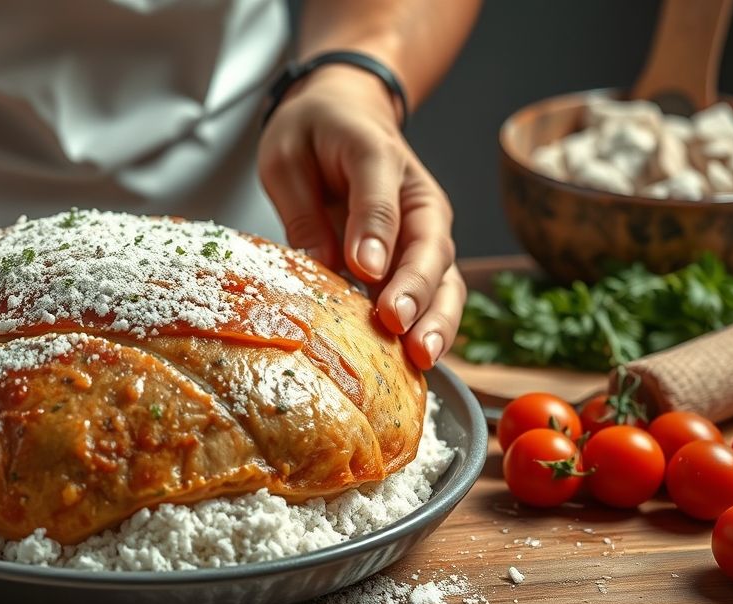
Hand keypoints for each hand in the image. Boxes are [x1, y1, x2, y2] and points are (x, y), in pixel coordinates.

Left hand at [258, 65, 464, 369]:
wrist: (346, 111)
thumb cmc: (314, 133)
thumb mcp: (288, 157)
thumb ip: (304, 210)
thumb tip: (325, 265)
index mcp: (375, 154)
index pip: (381, 194)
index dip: (375, 231)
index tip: (363, 269)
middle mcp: (414, 194)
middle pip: (429, 244)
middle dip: (415, 289)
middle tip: (396, 323)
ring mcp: (425, 227)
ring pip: (444, 276)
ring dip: (436, 318)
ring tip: (421, 357)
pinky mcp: (421, 254)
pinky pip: (435, 293)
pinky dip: (431, 326)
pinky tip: (417, 363)